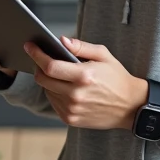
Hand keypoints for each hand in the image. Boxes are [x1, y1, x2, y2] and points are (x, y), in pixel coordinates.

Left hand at [24, 37, 147, 130]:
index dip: (36, 54)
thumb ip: (81, 46)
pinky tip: (65, 88)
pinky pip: (53, 102)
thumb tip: (61, 41)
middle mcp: (76, 95)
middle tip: (42, 59)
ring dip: (48, 81)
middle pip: (43, 79)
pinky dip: (55, 93)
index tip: (29, 46)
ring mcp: (72, 109)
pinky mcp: (71, 119)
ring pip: (47, 90)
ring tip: (60, 74)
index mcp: (84, 76)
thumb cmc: (117, 78)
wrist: (131, 106)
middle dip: (39, 67)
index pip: (50, 66)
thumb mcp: (104, 55)